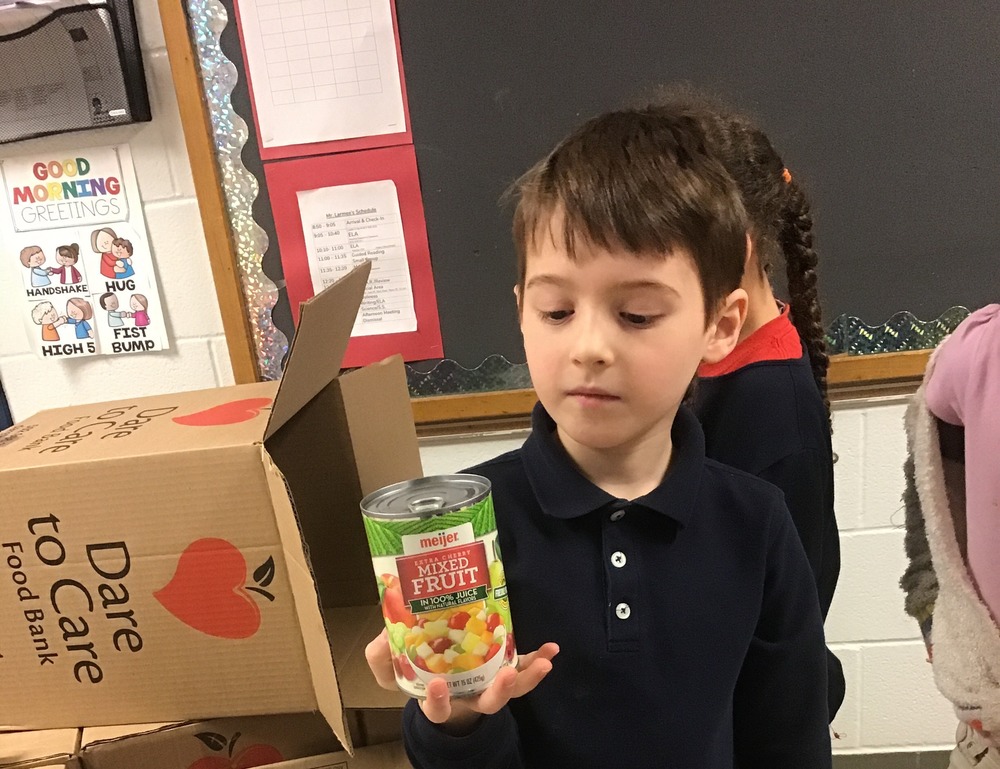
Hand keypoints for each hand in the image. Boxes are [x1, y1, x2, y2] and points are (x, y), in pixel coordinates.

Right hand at [365, 629, 558, 734]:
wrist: (435, 671)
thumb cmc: (415, 671)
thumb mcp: (390, 669)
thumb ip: (381, 657)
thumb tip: (382, 639)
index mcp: (439, 699)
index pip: (438, 709)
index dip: (438, 701)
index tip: (438, 685)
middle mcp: (469, 696)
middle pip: (488, 703)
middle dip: (499, 692)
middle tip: (506, 675)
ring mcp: (489, 685)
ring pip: (512, 691)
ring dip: (528, 678)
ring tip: (544, 663)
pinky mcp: (503, 670)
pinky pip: (523, 669)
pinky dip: (537, 661)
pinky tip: (552, 649)